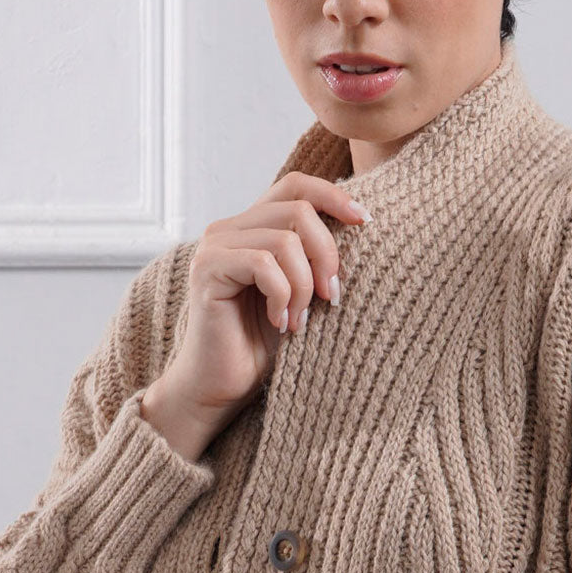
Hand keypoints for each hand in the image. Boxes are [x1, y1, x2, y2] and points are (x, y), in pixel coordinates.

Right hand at [157, 173, 371, 424]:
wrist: (222, 387)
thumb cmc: (263, 344)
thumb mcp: (304, 293)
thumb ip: (318, 258)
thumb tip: (361, 222)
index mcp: (252, 226)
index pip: (296, 185)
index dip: (333, 195)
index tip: (365, 221)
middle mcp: (229, 228)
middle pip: (298, 210)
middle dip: (326, 255)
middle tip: (332, 298)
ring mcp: (214, 246)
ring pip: (285, 239)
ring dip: (304, 285)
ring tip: (300, 320)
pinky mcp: (206, 269)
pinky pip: (263, 264)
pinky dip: (283, 296)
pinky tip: (280, 323)